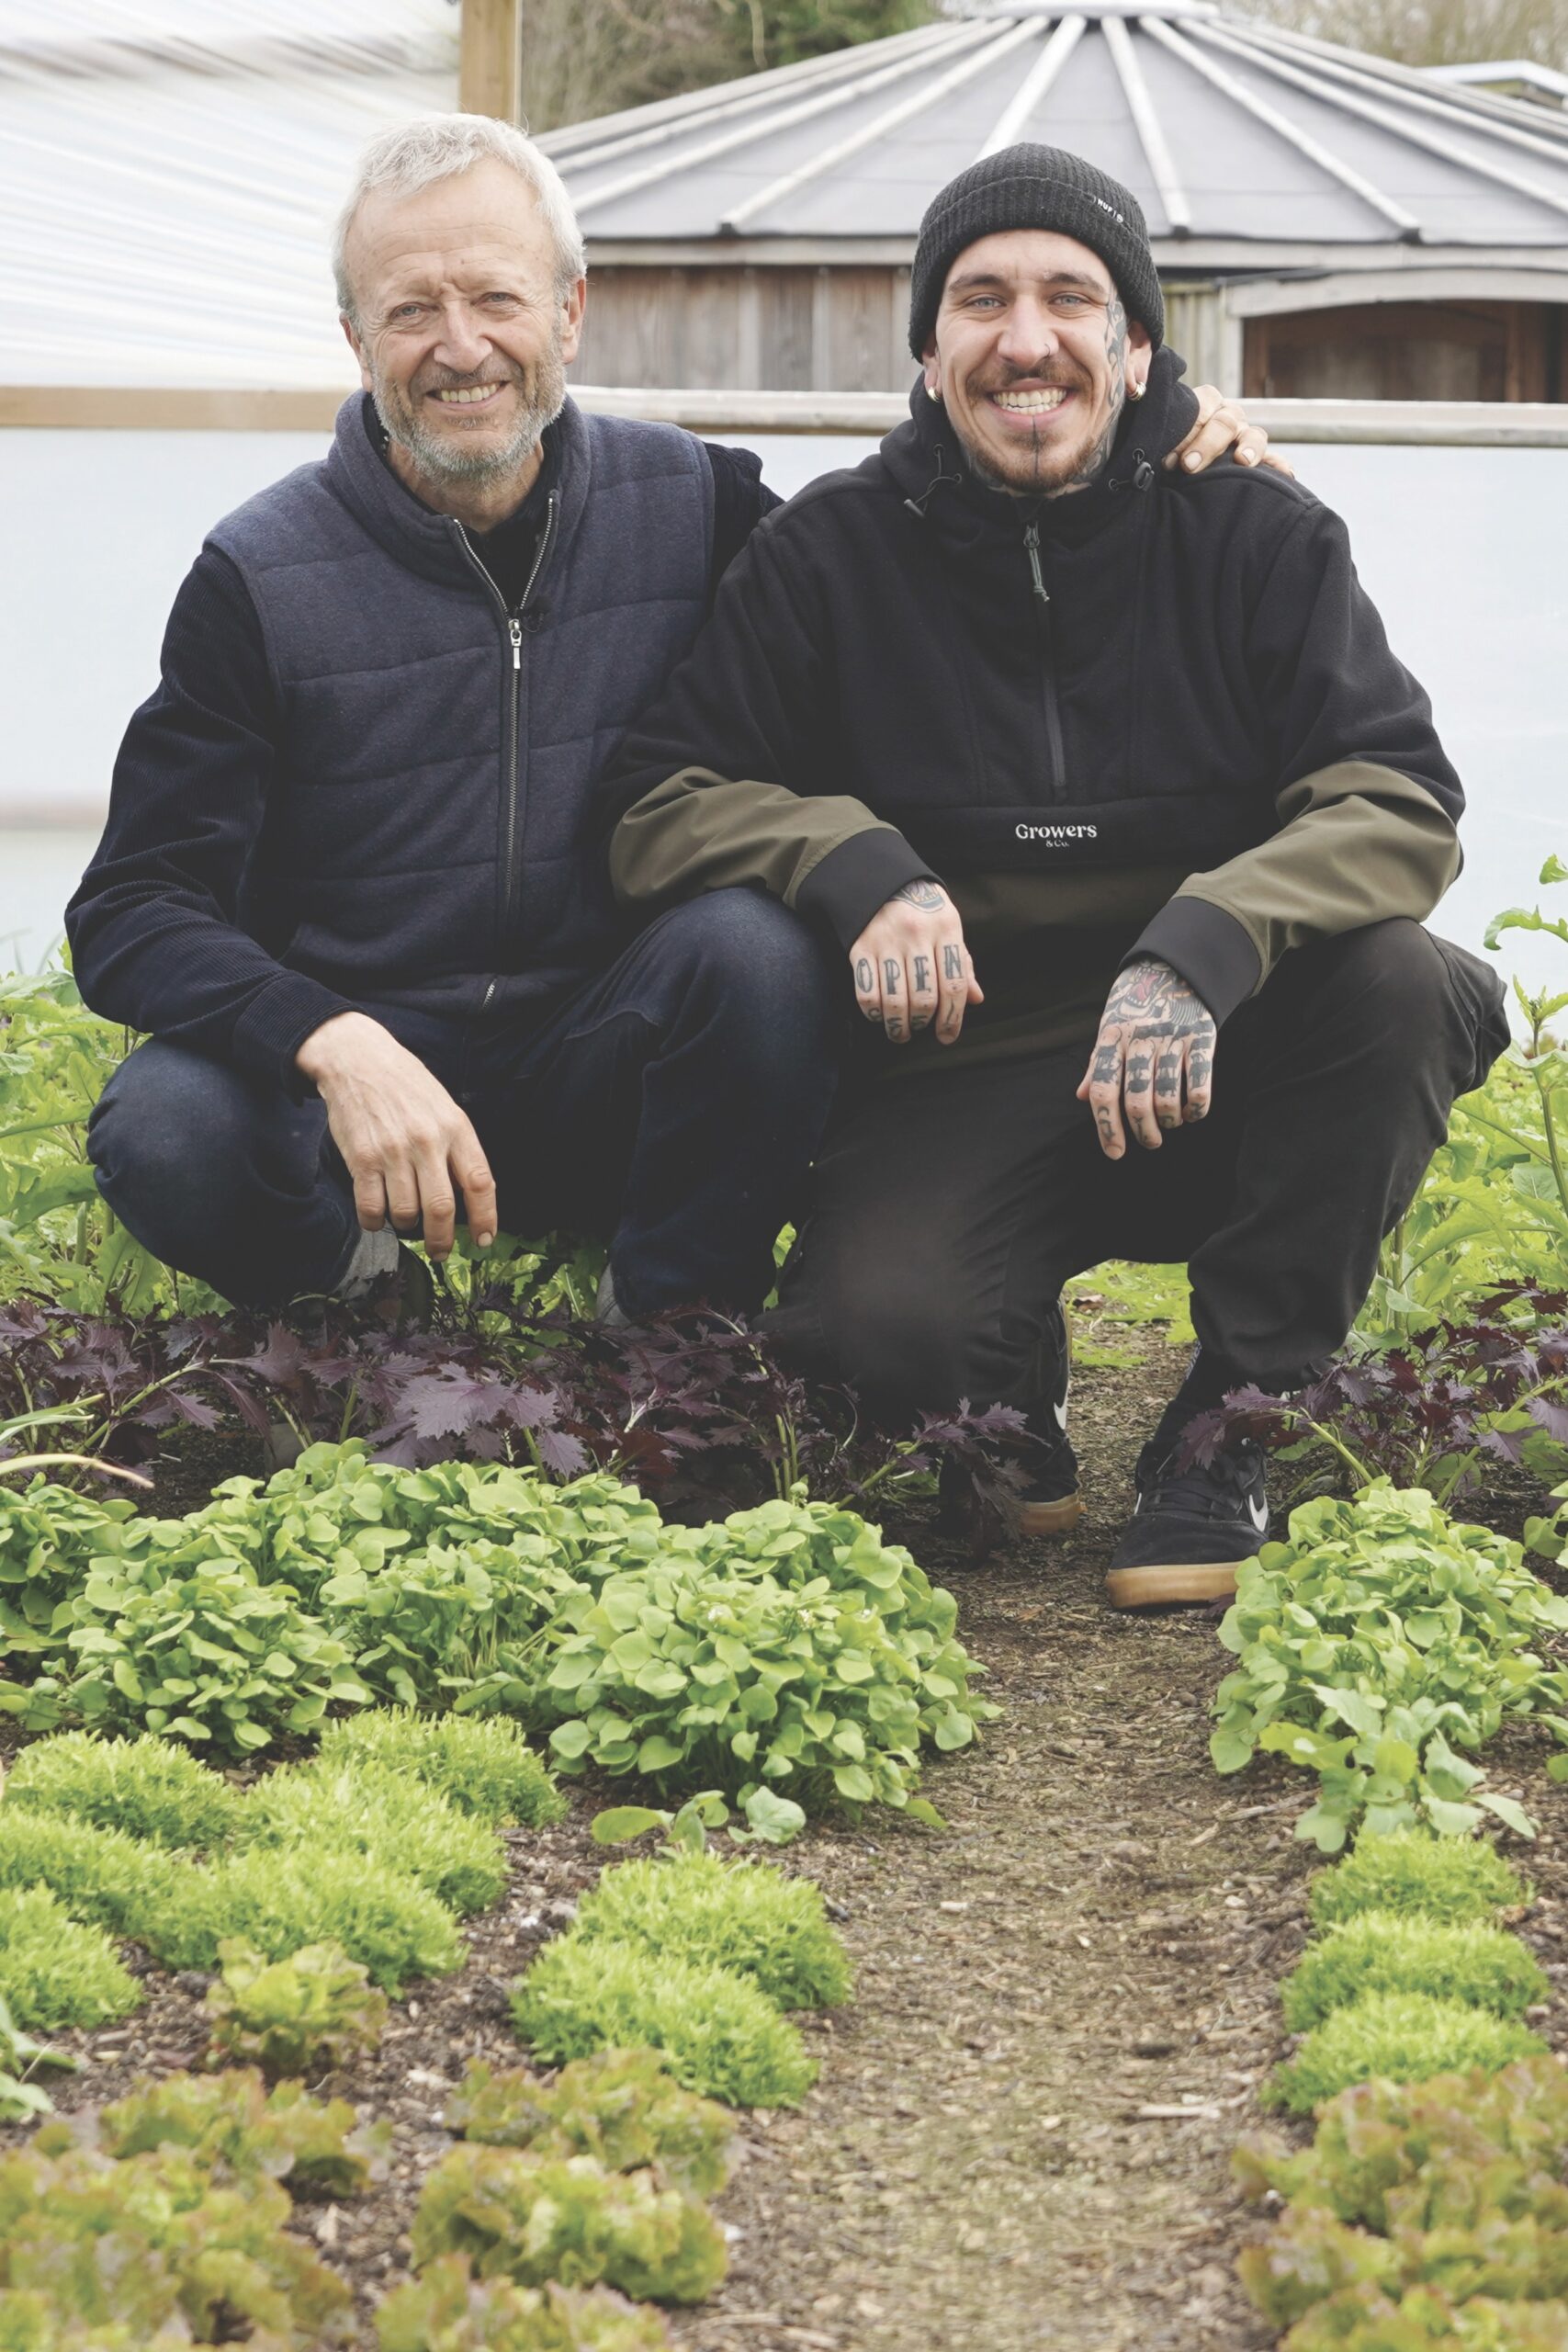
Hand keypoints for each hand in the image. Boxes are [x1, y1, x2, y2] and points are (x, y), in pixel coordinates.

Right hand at [296, 1010, 496, 1259]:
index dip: (486, 1218)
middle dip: (442, 1240)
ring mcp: (393, 1151)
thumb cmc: (406, 1086)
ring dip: (406, 1226)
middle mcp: (427, 1141)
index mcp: (456, 1128)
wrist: (358, 1060)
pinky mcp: (362, 1158)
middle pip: (442, 1208)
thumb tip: (470, 1197)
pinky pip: (371, 1208)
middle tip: (440, 1252)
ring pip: (406, 1213)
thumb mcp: (444, 1108)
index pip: (481, 1183)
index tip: (485, 1240)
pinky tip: (377, 1216)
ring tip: (404, 1218)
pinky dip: (375, 1222)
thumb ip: (458, 1147)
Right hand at [848, 879, 982, 1044]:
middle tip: (922, 1029)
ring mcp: (886, 942)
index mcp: (945, 929)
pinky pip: (866, 993)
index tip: (947, 1036)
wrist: (883, 879)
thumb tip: (975, 998)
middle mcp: (917, 935)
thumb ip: (962, 963)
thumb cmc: (924, 909)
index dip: (952, 1018)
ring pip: (895, 1000)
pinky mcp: (860, 948)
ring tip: (901, 1032)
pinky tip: (880, 1016)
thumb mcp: (950, 926)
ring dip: (899, 1026)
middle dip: (924, 1023)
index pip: (953, 985)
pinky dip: (873, 1013)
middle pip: (924, 998)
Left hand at [1077, 958, 1216, 1158]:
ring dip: (1169, 1122)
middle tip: (1150, 1142)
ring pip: (1167, 1097)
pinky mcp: (1201, 1037)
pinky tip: (1192, 1112)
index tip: (1115, 1153)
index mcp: (1112, 1041)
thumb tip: (1082, 1097)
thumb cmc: (1136, 1008)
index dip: (1107, 1127)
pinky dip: (1197, 1108)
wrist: (1174, 968)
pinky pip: (1200, 1084)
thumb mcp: (1110, 1030)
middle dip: (1144, 1132)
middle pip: (1136, 1101)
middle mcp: (1140, 1041)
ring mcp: (1171, 1038)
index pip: (1102, 1091)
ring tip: (1169, 1124)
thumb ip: (1098, 1064)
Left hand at [1168, 387, 1294, 480]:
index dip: (1188, 429)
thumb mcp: (1165, 440)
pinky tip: (1286, 475)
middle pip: (1226, 422)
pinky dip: (1279, 466)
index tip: (1170, 458)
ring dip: (1249, 448)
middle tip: (1188, 465)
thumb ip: (1166, 441)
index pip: (1203, 405)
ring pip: (1255, 435)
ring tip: (1242, 461)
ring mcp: (1245, 435)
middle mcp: (1229, 416)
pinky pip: (1273, 460)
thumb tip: (1163, 458)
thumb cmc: (1169, 450)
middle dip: (1207, 444)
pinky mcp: (1257, 457)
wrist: (1179, 466)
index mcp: (1205, 404)